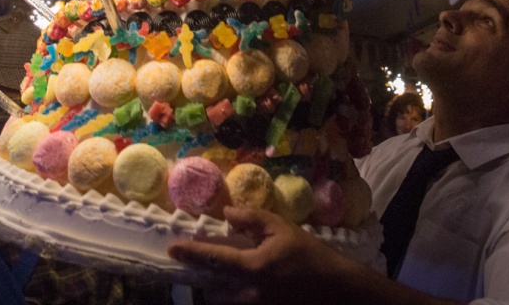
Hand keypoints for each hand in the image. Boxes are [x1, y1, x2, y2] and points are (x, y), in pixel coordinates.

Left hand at [168, 207, 343, 302]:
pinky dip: (231, 299)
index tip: (172, 248)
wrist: (335, 288)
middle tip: (193, 268)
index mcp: (254, 267)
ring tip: (212, 280)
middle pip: (212, 291)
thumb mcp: (282, 228)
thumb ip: (252, 219)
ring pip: (223, 303)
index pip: (215, 259)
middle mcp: (250, 293)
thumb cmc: (309, 255)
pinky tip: (235, 288)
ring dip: (215, 293)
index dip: (192, 253)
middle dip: (201, 281)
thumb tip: (227, 213)